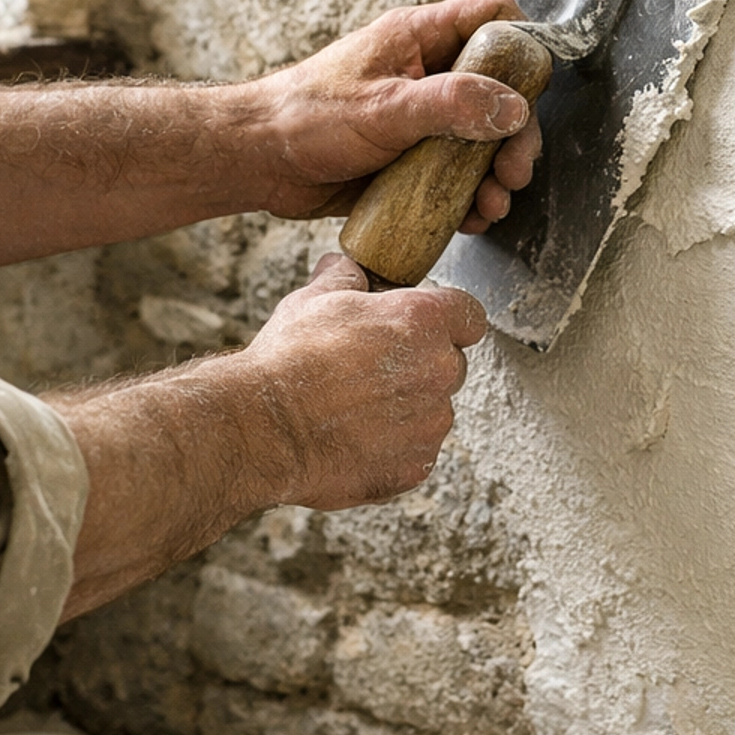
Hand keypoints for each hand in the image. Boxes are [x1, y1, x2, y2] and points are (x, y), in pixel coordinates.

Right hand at [243, 254, 487, 505]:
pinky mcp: (417, 466)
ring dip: (408, 408)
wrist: (264, 427)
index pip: (469, 315)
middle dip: (420, 365)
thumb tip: (346, 268)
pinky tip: (355, 438)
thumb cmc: (289, 360)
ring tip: (356, 409)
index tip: (423, 327)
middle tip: (372, 369)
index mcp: (423, 321)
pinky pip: (417, 451)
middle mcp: (439, 371)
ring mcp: (431, 424)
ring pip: (434, 410)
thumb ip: (344, 278)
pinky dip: (394, 447)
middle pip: (450, 364)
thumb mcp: (313, 300)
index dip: (446, 319)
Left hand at [251, 0, 543, 230]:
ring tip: (492, 205)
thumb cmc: (305, 118)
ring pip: (481, 138)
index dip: (522, 43)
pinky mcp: (410, 157)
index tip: (532, 87)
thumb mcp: (384, 108)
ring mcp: (420, 117)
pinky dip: (469, 196)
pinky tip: (471, 218)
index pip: (491, 17)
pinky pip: (455, 173)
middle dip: (515, 133)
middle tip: (513, 171)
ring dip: (495, 173)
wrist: (259, 162)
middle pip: (499, 91)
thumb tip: (512, 107)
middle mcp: (426, 73)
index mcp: (418, 38)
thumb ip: (450, 104)